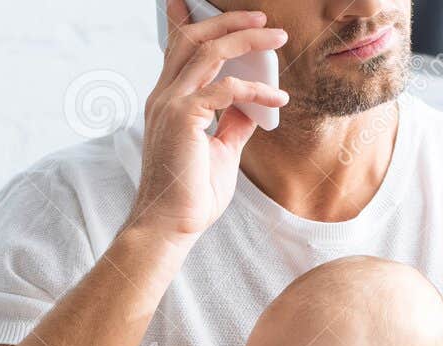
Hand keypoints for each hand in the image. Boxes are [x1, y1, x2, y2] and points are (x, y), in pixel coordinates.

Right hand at [125, 1, 288, 245]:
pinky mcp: (183, 118)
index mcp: (168, 101)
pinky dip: (256, 90)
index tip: (202, 2)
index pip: (179, 49)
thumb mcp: (221, 151)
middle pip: (194, 38)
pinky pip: (226, 90)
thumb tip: (254, 105)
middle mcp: (165, 96)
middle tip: (263, 19)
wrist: (171, 226)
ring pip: (209, 52)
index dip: (191, 20)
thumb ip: (234, 123)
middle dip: (229, 22)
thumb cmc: (191, 195)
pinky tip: (277, 101)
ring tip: (277, 38)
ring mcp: (170, 105)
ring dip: (247, 40)